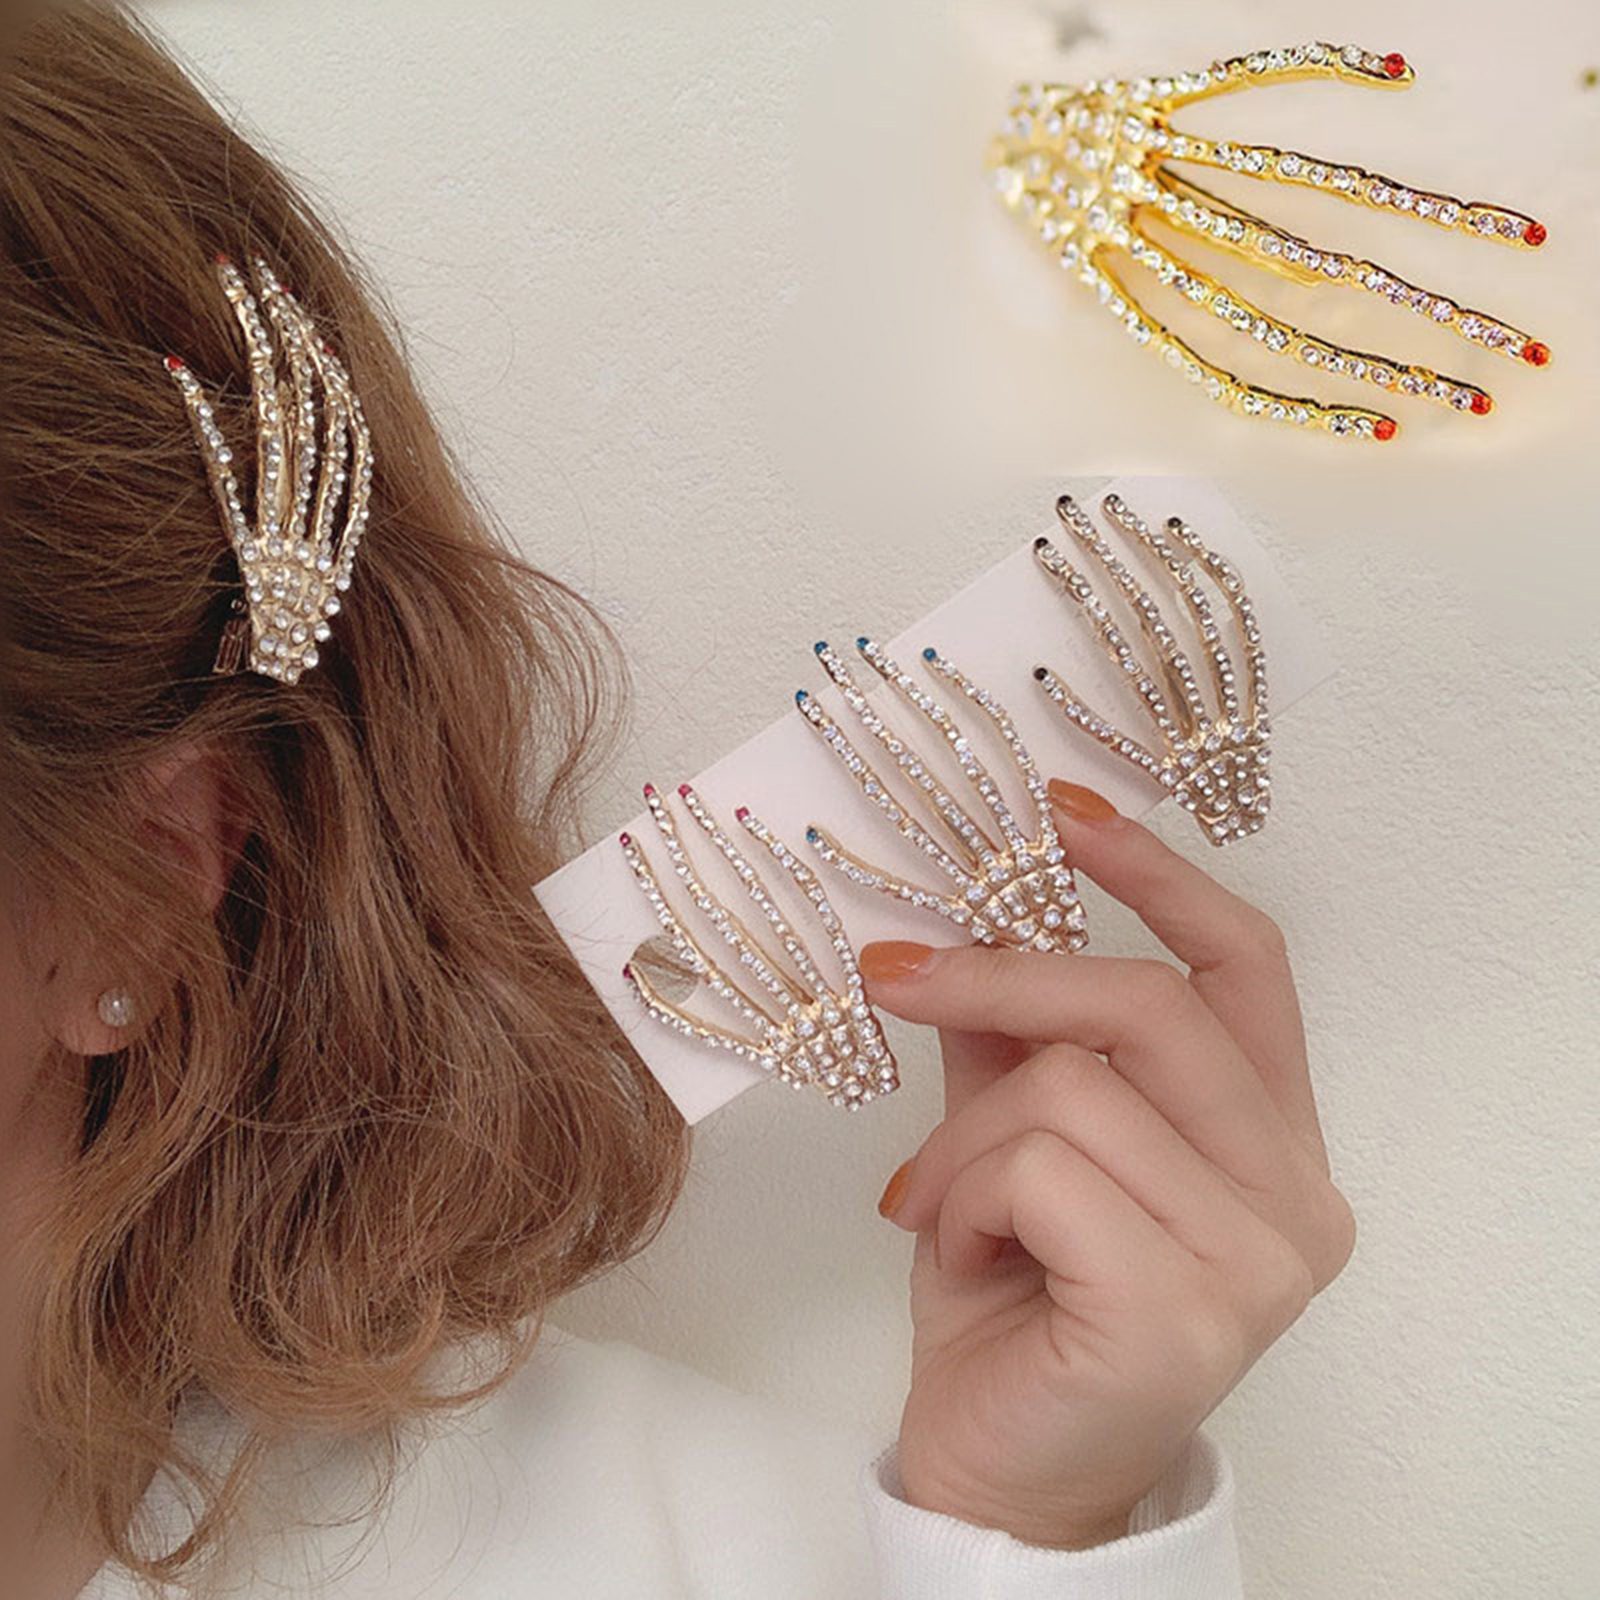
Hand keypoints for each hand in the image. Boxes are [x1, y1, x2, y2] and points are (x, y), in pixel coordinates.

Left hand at [864, 780, 1353, 1549]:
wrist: (1002, 1477)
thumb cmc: (1016, 1303)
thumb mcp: (1010, 1141)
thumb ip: (1016, 1035)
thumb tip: (969, 914)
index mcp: (1273, 1143)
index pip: (1247, 969)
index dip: (1160, 879)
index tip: (1065, 816)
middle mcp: (1295, 1197)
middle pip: (1154, 1006)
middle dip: (1008, 974)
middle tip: (896, 976)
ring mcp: (1257, 1261)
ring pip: (1073, 1087)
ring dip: (964, 1136)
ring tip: (928, 1200)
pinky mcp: (1185, 1311)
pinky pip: (1042, 1168)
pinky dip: (966, 1192)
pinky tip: (956, 1249)